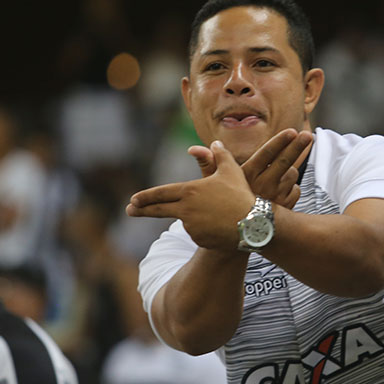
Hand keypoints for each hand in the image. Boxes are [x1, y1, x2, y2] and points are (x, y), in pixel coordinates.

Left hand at [127, 141, 254, 249]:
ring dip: (193, 219)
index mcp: (189, 191)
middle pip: (159, 210)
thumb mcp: (232, 171)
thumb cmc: (241, 195)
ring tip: (217, 216)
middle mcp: (185, 210)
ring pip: (186, 221)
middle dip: (142, 210)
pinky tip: (220, 227)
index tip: (133, 200)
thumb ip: (220, 155)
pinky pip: (198, 233)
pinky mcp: (199, 240)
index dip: (146, 197)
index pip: (161, 194)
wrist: (253, 223)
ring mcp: (191, 227)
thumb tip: (215, 143)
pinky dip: (204, 230)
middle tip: (130, 210)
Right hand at [188, 129, 311, 208]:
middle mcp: (262, 188)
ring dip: (289, 171)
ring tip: (280, 171)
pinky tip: (282, 188)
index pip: (266, 155)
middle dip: (298, 146)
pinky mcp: (283, 210)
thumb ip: (207, 163)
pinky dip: (291, 187)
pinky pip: (295, 191)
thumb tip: (193, 147)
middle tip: (308, 134)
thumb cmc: (220, 207)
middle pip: (285, 162)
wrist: (233, 237)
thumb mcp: (211, 185)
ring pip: (291, 176)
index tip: (292, 130)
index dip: (280, 142)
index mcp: (246, 178)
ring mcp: (275, 200)